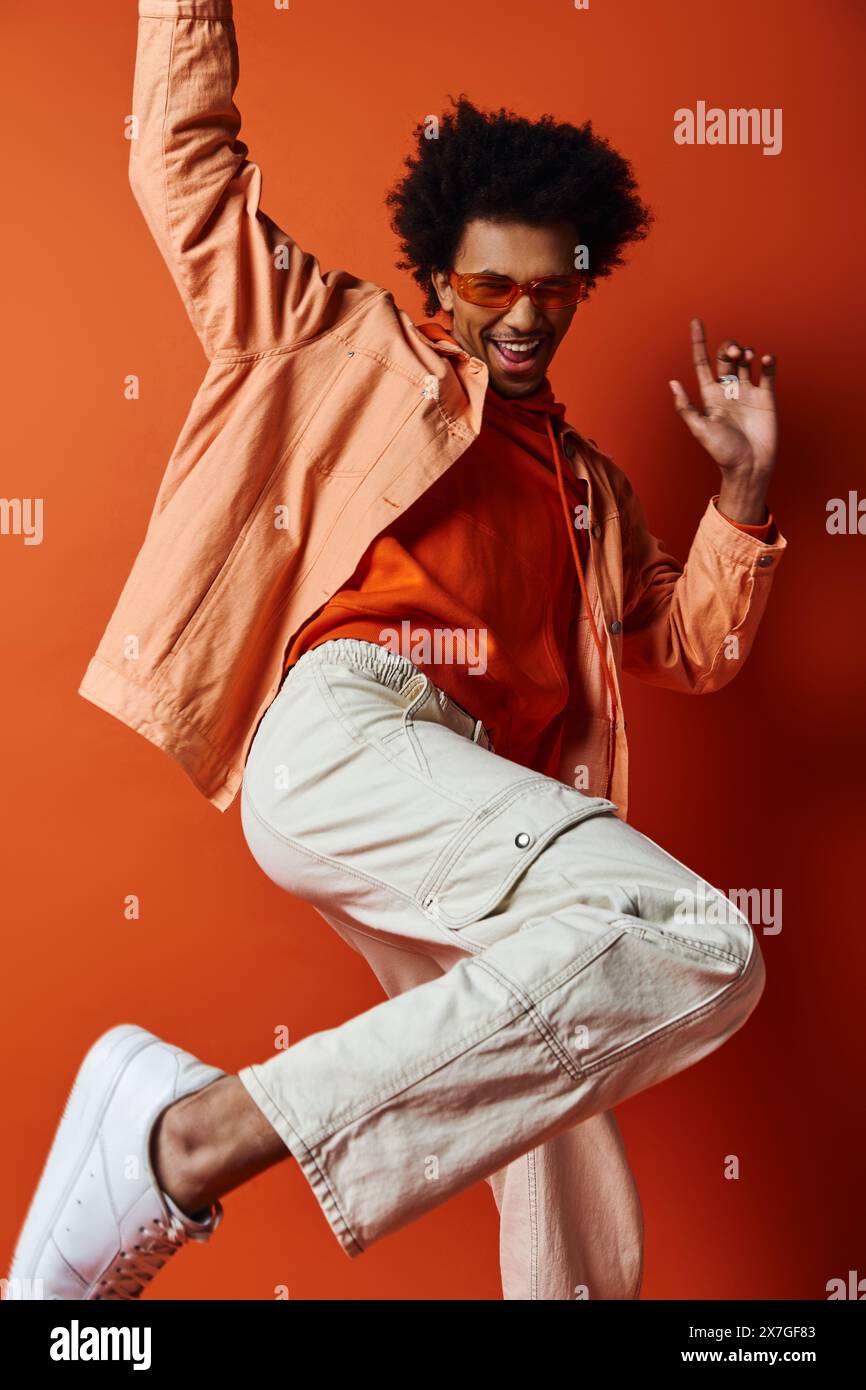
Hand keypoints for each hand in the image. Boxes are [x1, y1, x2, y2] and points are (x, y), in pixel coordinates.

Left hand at [669, 318, 777, 524]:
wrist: (749, 466)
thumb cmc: (722, 451)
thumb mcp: (700, 429)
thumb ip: (686, 406)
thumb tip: (672, 383)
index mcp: (709, 395)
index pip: (702, 362)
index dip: (698, 342)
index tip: (695, 321)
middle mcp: (728, 390)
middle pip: (726, 357)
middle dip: (729, 347)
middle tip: (735, 352)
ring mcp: (747, 392)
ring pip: (747, 361)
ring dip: (747, 352)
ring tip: (748, 357)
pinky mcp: (766, 397)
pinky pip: (767, 373)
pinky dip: (767, 362)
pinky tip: (765, 360)